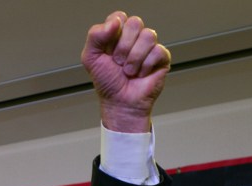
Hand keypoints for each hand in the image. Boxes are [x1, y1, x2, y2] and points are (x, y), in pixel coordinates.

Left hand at [81, 11, 170, 132]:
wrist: (120, 103)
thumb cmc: (107, 83)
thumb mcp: (90, 58)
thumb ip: (95, 35)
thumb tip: (115, 22)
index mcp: (117, 34)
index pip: (120, 16)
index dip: (114, 32)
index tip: (108, 50)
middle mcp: (134, 38)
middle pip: (135, 23)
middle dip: (123, 47)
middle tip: (119, 63)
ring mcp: (149, 47)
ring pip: (148, 35)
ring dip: (135, 58)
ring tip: (129, 71)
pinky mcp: (162, 58)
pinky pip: (158, 51)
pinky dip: (146, 66)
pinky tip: (141, 74)